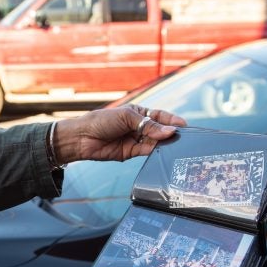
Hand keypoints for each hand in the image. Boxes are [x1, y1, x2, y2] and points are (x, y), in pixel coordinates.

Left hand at [53, 104, 186, 163]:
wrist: (82, 137)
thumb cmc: (101, 121)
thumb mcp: (127, 118)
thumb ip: (149, 125)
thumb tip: (169, 131)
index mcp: (138, 113)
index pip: (159, 116)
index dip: (171, 120)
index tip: (184, 125)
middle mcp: (138, 126)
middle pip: (159, 130)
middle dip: (170, 132)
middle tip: (182, 136)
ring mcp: (135, 139)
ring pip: (155, 142)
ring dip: (164, 143)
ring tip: (173, 143)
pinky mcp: (131, 153)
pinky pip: (147, 151)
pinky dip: (155, 151)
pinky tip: (161, 149)